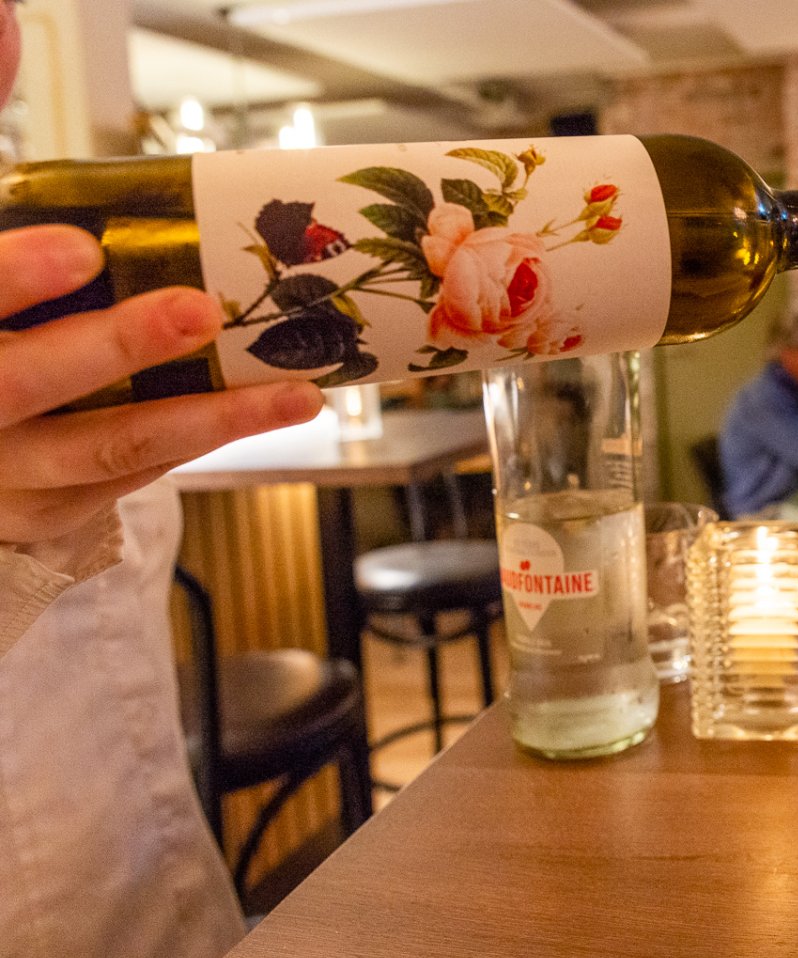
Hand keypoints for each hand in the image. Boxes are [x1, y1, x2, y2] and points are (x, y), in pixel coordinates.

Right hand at [0, 224, 323, 545]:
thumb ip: (28, 259)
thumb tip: (66, 133)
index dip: (14, 276)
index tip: (85, 251)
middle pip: (25, 384)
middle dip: (120, 345)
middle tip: (200, 311)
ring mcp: (8, 475)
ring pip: (112, 445)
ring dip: (213, 416)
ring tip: (294, 393)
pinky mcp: (52, 510)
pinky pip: (137, 471)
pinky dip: (205, 436)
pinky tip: (264, 410)